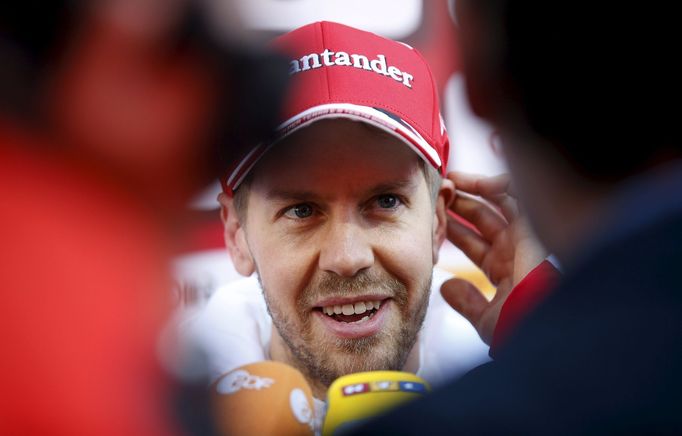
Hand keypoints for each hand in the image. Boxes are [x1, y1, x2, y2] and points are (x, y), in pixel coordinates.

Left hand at [441, 172, 545, 343]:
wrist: (539, 323)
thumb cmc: (517, 325)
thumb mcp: (486, 318)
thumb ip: (467, 302)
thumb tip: (446, 287)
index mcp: (504, 270)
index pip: (475, 244)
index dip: (453, 231)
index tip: (431, 219)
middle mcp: (515, 250)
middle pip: (485, 218)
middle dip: (460, 205)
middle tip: (438, 194)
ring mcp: (524, 236)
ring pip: (499, 202)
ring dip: (474, 189)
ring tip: (450, 181)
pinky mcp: (531, 223)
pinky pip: (514, 194)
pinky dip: (493, 184)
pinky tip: (468, 182)